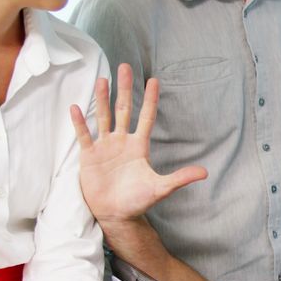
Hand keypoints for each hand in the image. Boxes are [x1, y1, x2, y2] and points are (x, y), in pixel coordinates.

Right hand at [71, 63, 206, 224]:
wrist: (116, 214)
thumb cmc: (138, 201)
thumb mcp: (161, 188)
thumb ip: (180, 178)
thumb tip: (205, 173)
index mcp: (139, 146)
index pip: (146, 117)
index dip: (149, 99)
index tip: (153, 80)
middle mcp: (122, 142)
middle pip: (123, 110)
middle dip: (124, 89)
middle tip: (124, 66)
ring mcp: (105, 147)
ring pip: (103, 117)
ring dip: (102, 99)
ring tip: (102, 79)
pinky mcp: (89, 156)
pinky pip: (84, 135)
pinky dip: (80, 122)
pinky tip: (76, 107)